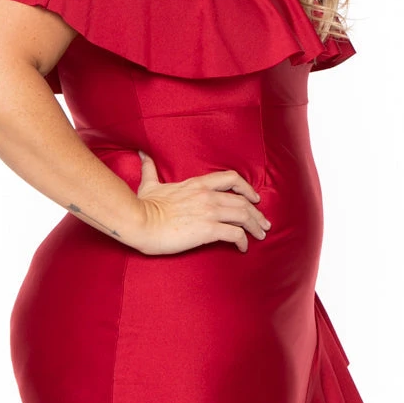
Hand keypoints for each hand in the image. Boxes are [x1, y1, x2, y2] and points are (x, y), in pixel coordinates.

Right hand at [131, 151, 271, 255]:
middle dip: (257, 214)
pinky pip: (235, 234)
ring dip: (255, 227)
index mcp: (197, 184)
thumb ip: (150, 169)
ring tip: (260, 236)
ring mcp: (210, 212)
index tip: (254, 198)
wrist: (139, 222)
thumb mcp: (149, 184)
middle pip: (243, 201)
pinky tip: (243, 248)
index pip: (231, 178)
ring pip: (244, 216)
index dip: (247, 188)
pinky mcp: (208, 230)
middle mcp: (208, 196)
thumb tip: (142, 154)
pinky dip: (243, 242)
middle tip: (264, 224)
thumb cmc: (143, 206)